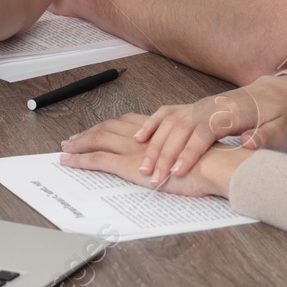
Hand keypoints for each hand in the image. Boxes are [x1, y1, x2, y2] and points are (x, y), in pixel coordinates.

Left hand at [59, 113, 250, 196]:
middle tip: (72, 140)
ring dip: (80, 145)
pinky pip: (99, 160)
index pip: (128, 122)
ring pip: (100, 139)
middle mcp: (146, 133)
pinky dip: (82, 161)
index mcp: (162, 126)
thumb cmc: (216, 161)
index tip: (96, 130)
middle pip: (109, 126)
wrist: (221, 164)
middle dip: (89, 133)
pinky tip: (70, 163)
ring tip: (65, 151)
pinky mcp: (132, 164)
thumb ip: (185, 149)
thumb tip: (179, 159)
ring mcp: (136, 148)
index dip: (109, 125)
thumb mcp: (199, 150)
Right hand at [125, 74, 286, 182]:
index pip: (204, 133)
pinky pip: (167, 113)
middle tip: (153, 177)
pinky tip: (138, 138)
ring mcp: (199, 105)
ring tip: (143, 167)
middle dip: (164, 154)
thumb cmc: (278, 115)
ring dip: (153, 144)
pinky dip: (151, 124)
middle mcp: (210, 107)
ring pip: (169, 122)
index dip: (189, 152)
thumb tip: (248, 143)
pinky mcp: (193, 107)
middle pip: (180, 129)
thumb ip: (265, 137)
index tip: (178, 171)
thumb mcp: (282, 129)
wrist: (276, 94)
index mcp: (231, 113)